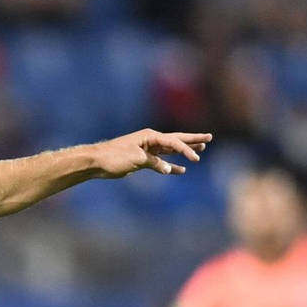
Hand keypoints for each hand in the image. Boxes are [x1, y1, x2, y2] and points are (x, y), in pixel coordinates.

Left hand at [91, 129, 212, 178]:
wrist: (97, 162)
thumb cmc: (114, 157)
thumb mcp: (135, 159)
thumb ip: (154, 163)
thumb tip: (169, 170)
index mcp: (150, 136)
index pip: (173, 142)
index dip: (186, 150)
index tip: (196, 160)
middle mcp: (151, 140)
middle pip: (177, 140)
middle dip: (193, 140)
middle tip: (209, 137)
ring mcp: (148, 150)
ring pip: (171, 150)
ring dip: (185, 151)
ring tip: (200, 149)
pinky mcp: (143, 160)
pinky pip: (162, 162)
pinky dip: (171, 166)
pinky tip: (181, 171)